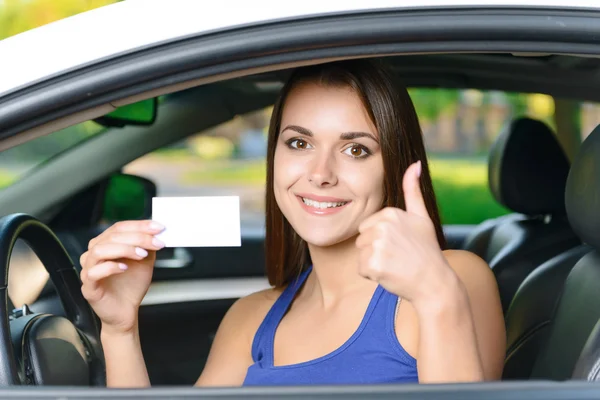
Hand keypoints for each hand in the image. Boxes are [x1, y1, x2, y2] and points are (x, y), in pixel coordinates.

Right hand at [80, 220, 164, 334]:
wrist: (127, 311)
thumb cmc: (131, 285)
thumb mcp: (144, 261)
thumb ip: (148, 245)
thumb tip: (157, 231)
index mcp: (106, 244)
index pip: (119, 227)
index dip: (139, 225)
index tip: (158, 227)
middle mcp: (94, 254)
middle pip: (111, 236)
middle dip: (137, 237)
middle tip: (156, 242)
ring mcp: (89, 270)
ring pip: (100, 250)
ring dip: (124, 249)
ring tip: (142, 254)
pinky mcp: (88, 286)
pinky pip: (94, 272)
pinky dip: (111, 267)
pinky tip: (125, 268)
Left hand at [356, 161, 453, 304]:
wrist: (435, 282)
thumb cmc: (427, 251)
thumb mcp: (421, 216)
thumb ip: (413, 190)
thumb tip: (414, 164)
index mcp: (391, 212)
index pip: (367, 226)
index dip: (381, 239)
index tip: (400, 244)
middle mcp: (383, 225)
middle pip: (361, 239)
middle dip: (375, 250)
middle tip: (397, 256)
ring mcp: (378, 245)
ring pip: (361, 254)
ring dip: (373, 263)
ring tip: (394, 265)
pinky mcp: (373, 263)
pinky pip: (361, 268)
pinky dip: (372, 275)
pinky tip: (390, 274)